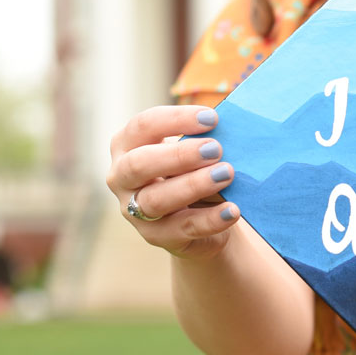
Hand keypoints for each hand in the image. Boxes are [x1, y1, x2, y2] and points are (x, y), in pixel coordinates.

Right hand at [106, 105, 240, 260]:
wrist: (204, 217)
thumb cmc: (195, 169)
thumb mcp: (194, 152)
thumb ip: (204, 141)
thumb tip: (233, 129)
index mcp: (128, 145)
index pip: (143, 126)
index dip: (176, 120)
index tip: (212, 118)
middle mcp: (122, 177)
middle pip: (139, 164)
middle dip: (178, 154)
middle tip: (215, 149)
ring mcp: (134, 210)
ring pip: (156, 199)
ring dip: (193, 185)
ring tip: (227, 174)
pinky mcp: (156, 236)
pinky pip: (182, 228)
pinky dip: (210, 219)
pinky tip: (233, 210)